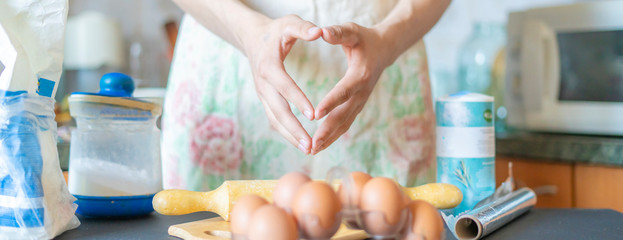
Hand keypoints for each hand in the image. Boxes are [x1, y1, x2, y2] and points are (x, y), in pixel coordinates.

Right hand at [242, 15, 321, 153]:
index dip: (298, 100)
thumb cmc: (275, 31)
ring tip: (309, 149)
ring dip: (291, 136)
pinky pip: (275, 119)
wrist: (252, 38)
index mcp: (269, 66)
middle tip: (311, 144)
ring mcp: (263, 94)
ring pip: (275, 120)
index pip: (284, 86)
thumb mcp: (289, 23)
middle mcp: (263, 84)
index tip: (313, 115)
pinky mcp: (265, 100)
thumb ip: (304, 28)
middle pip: (278, 110)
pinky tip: (301, 143)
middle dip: (294, 129)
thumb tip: (319, 32)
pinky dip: (287, 133)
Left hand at [311, 22, 394, 153]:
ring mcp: (361, 102)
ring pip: (344, 124)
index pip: (343, 92)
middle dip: (327, 131)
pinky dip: (333, 136)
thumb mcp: (352, 31)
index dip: (330, 103)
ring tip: (312, 150)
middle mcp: (362, 93)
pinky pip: (345, 125)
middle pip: (344, 115)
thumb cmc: (365, 39)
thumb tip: (322, 31)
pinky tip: (319, 145)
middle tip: (312, 144)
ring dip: (329, 138)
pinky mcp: (357, 107)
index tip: (315, 115)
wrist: (384, 50)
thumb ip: (338, 32)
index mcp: (360, 75)